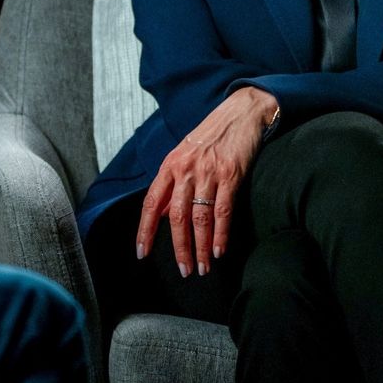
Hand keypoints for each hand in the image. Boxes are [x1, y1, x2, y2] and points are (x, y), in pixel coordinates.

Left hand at [136, 86, 278, 277]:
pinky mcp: (231, 174)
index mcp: (170, 164)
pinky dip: (220, 234)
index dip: (145, 230)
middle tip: (183, 271)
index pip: (151, 202)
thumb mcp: (184, 153)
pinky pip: (222, 210)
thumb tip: (160, 214)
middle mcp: (186, 169)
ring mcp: (209, 172)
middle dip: (179, 248)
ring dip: (200, 247)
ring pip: (200, 218)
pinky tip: (219, 250)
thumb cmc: (211, 135)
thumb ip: (172, 182)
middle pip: (177, 217)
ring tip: (202, 267)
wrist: (240, 112)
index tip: (142, 253)